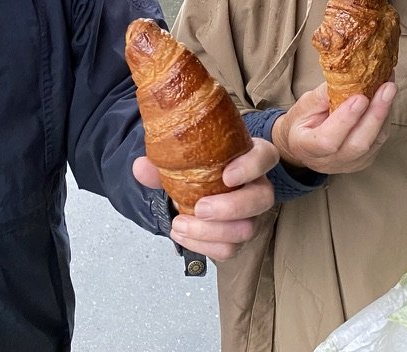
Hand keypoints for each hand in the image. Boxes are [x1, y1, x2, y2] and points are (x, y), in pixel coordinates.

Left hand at [133, 138, 277, 260]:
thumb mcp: (183, 158)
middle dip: (231, 207)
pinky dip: (203, 246)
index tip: (226, 175)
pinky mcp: (238, 237)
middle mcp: (257, 185)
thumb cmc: (200, 166)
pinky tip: (181, 235)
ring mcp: (251, 215)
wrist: (197, 186)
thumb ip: (163, 162)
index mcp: (250, 157)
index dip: (251, 167)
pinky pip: (229, 249)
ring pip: (246, 230)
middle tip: (200, 208)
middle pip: (262, 199)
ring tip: (180, 225)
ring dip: (211, 232)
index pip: (266, 157)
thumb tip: (141, 167)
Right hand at [271, 81, 394, 174]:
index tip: (360, 97)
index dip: (346, 120)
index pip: (328, 140)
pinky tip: (387, 99)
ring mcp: (349, 164)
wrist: (302, 145)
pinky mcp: (364, 161)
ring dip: (385, 113)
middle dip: (376, 114)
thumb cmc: (301, 122)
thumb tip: (348, 78)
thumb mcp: (304, 105)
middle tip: (387, 87)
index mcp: (307, 147)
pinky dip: (385, 118)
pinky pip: (379, 140)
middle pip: (358, 144)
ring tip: (390, 87)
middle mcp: (330, 161)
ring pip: (374, 142)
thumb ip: (323, 95)